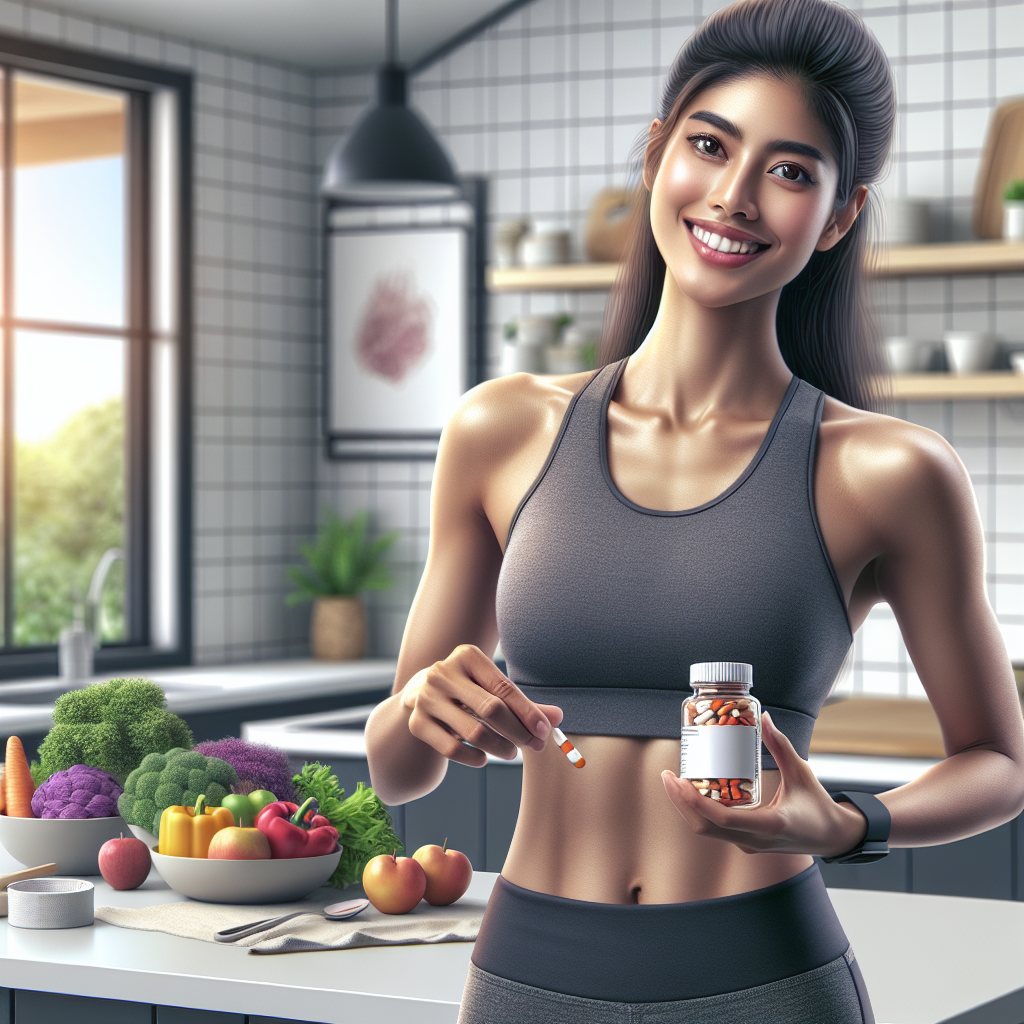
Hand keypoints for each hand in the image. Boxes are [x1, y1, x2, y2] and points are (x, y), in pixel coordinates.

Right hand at [401, 644, 562, 767]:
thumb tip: (558, 718)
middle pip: (491, 709)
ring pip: (473, 732)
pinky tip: (484, 758)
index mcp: (466, 656)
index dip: (528, 712)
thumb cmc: (469, 690)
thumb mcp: (493, 689)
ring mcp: (426, 698)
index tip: (545, 732)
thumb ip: (524, 703)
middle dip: (518, 732)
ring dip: (500, 747)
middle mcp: (443, 673)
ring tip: (511, 752)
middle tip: (535, 746)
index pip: (504, 688)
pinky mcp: (416, 722)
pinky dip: (473, 758)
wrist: (423, 693)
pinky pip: (452, 749)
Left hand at [661, 711, 868, 856]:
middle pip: (705, 827)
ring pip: (708, 831)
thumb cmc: (818, 806)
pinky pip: (716, 830)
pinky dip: (700, 811)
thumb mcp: (801, 773)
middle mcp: (755, 840)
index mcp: (770, 825)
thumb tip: (764, 717)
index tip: (678, 781)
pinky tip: (692, 791)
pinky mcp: (747, 842)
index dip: (695, 802)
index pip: (722, 819)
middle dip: (681, 803)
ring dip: (687, 808)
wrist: (833, 837)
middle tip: (667, 776)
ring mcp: (749, 844)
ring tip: (674, 782)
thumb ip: (781, 746)